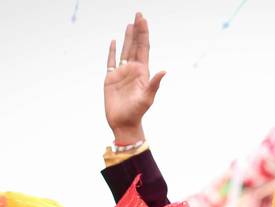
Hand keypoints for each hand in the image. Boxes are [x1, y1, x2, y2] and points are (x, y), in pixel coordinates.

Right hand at [104, 12, 164, 142]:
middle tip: (138, 14)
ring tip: (129, 24)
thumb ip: (154, 84)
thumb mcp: (147, 98)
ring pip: (125, 50)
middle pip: (135, 45)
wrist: (124, 123)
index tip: (143, 19)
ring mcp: (122, 73)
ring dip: (127, 37)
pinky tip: (113, 41)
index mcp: (142, 71)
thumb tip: (164, 71)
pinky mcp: (110, 78)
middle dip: (137, 30)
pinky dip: (112, 51)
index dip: (144, 33)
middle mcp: (133, 69)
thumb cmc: (137, 112)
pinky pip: (111, 61)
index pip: (144, 48)